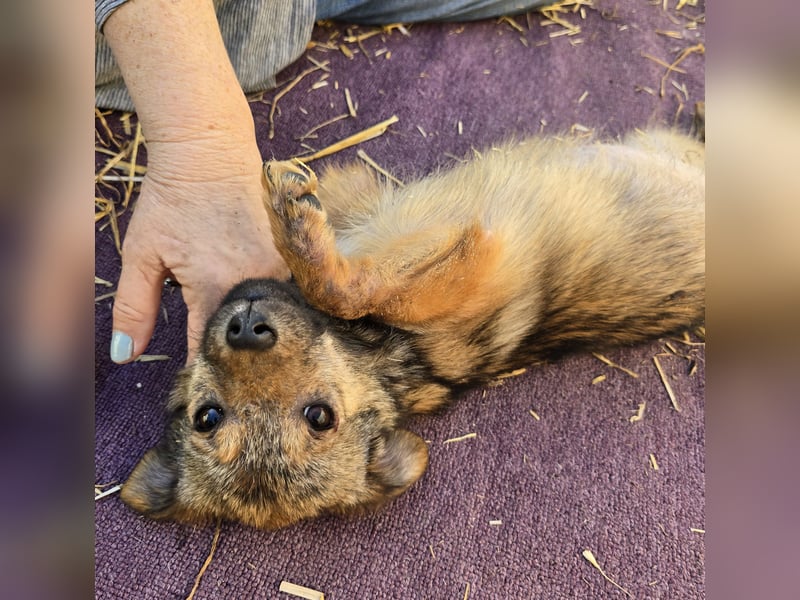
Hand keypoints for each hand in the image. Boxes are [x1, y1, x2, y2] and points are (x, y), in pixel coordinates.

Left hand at [110, 136, 289, 363]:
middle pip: (246, 337)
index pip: (210, 348)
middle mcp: (256, 282)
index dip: (201, 364)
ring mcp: (282, 269)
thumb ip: (134, 309)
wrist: (211, 152)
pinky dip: (273, 304)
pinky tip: (262, 303)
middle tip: (220, 352)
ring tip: (243, 330)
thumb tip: (124, 356)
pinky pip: (288, 296)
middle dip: (232, 349)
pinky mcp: (295, 258)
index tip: (197, 374)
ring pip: (271, 318)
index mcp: (215, 288)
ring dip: (255, 327)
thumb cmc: (172, 200)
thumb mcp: (142, 255)